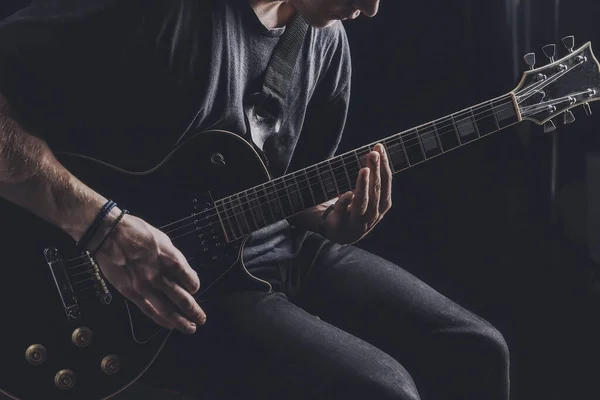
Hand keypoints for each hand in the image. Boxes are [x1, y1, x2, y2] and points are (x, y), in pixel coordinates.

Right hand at [93, 212, 205, 333]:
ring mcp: (144, 286)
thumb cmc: (136, 232)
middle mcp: (159, 275)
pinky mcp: (130, 292)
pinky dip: (161, 320)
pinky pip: (149, 310)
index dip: (195, 286)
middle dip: (194, 311)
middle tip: (201, 319)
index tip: (195, 289)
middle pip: (182, 299)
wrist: (108, 233)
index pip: (190, 280)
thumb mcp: (163, 240)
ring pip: (167, 309)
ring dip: (180, 321)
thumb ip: (174, 258)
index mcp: (170, 259)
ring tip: (190, 328)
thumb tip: (183, 273)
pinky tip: (170, 325)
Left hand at [323, 143, 392, 243]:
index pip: (386, 182)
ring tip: (364, 170)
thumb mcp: (365, 192)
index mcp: (382, 205)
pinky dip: (345, 203)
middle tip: (373, 153)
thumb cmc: (355, 208)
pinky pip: (343, 213)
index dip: (384, 165)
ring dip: (364, 186)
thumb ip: (369, 175)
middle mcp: (373, 215)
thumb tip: (373, 151)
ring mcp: (357, 222)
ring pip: (363, 203)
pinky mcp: (340, 225)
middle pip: (376, 191)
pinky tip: (347, 193)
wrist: (339, 232)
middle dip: (375, 171)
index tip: (379, 147)